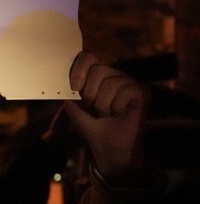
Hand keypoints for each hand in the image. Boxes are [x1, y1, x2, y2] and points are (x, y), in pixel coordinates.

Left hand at [64, 52, 147, 183]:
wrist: (106, 146)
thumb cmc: (92, 126)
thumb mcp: (74, 108)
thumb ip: (69, 91)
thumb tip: (62, 78)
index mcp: (97, 76)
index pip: (87, 57)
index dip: (79, 69)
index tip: (75, 88)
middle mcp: (114, 75)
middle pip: (98, 69)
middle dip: (91, 94)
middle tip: (95, 108)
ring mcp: (128, 82)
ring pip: (111, 83)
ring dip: (104, 105)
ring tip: (108, 113)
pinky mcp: (141, 91)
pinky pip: (125, 92)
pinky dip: (117, 108)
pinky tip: (120, 114)